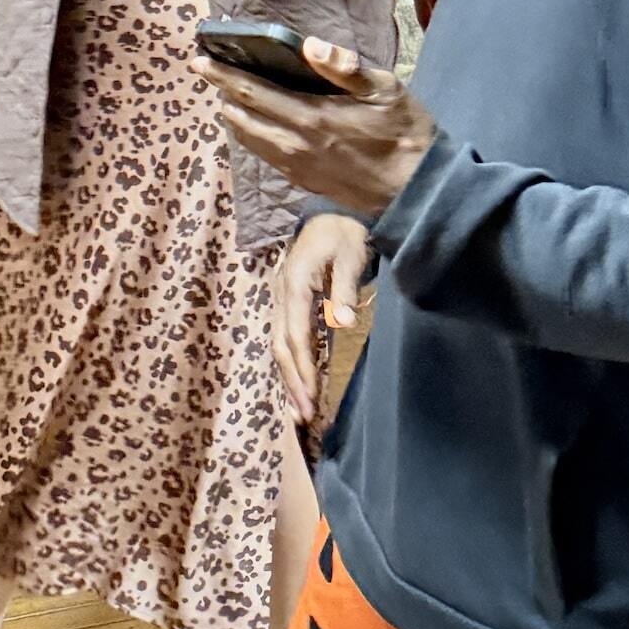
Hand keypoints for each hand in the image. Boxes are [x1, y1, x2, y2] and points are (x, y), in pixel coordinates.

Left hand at [195, 38, 436, 215]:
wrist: (416, 189)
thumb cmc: (404, 132)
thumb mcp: (384, 89)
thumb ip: (344, 67)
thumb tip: (309, 45)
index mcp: (311, 117)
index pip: (254, 92)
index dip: (224, 75)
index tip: (201, 61)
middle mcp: (296, 144)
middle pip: (243, 117)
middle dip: (222, 93)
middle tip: (207, 72)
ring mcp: (298, 166)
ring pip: (250, 140)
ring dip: (234, 117)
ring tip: (226, 99)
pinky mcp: (304, 181)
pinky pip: (266, 155)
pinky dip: (252, 138)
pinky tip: (254, 129)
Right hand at [274, 213, 371, 420]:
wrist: (332, 213)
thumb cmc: (344, 233)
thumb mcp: (350, 254)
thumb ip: (344, 286)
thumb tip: (342, 322)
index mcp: (294, 282)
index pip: (295, 333)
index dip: (302, 366)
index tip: (310, 394)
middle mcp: (281, 294)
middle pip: (281, 345)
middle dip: (292, 381)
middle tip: (303, 415)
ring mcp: (281, 299)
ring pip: (279, 345)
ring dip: (289, 378)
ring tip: (298, 410)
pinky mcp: (289, 304)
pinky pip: (286, 338)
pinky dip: (291, 363)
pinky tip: (298, 384)